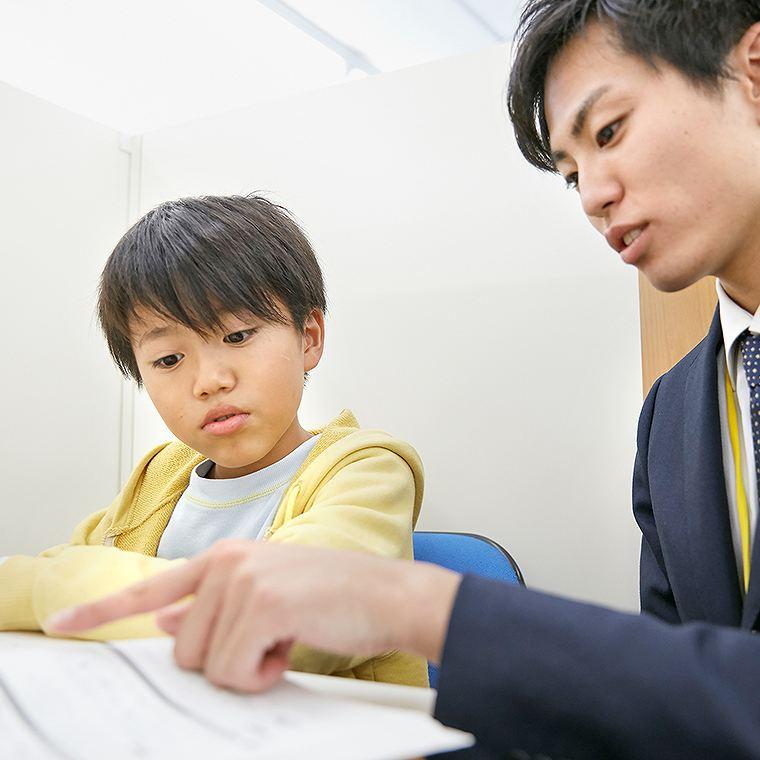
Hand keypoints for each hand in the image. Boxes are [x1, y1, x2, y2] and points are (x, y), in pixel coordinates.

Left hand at [47, 540, 460, 691]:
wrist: (388, 594)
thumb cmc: (332, 599)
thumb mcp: (265, 596)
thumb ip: (210, 608)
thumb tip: (164, 622)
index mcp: (224, 557)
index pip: (151, 589)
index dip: (102, 610)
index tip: (61, 624)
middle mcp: (225, 561)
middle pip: (182, 649)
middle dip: (224, 661)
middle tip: (270, 641)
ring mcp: (242, 579)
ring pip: (206, 664)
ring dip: (247, 668)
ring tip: (285, 638)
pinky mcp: (261, 603)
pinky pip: (234, 670)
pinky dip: (262, 675)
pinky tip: (292, 645)